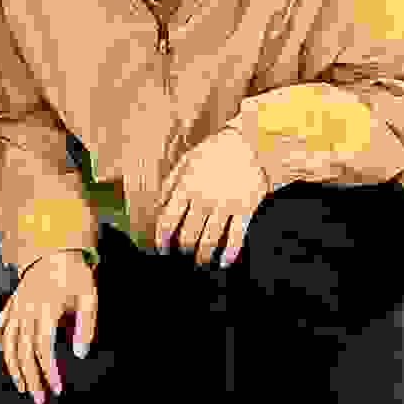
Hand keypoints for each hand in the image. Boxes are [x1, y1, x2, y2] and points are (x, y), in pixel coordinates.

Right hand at [0, 249, 96, 403]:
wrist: (56, 246)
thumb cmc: (75, 273)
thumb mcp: (89, 296)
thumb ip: (86, 326)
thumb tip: (81, 355)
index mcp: (44, 308)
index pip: (43, 348)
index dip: (49, 371)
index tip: (58, 389)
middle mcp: (25, 309)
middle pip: (22, 351)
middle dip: (31, 379)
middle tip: (41, 401)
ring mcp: (15, 307)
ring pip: (7, 344)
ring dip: (14, 369)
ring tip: (23, 388)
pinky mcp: (11, 304)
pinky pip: (0, 327)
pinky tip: (1, 355)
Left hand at [153, 129, 268, 270]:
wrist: (244, 139)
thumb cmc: (212, 150)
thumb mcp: (185, 161)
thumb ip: (169, 185)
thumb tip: (158, 208)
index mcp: (186, 188)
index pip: (167, 220)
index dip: (162, 239)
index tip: (162, 250)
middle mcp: (203, 199)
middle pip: (188, 235)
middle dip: (183, 251)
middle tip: (183, 258)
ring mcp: (225, 205)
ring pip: (210, 240)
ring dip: (203, 257)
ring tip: (200, 264)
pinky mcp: (245, 208)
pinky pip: (237, 236)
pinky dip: (230, 252)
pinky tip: (224, 262)